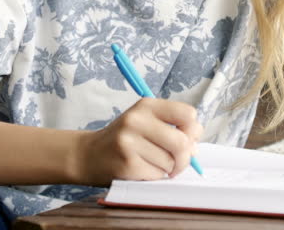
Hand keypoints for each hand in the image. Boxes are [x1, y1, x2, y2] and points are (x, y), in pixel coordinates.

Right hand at [75, 98, 202, 185]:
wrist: (87, 155)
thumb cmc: (124, 139)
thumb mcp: (145, 122)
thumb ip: (173, 127)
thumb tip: (195, 147)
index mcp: (146, 105)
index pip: (187, 114)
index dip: (192, 130)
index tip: (185, 137)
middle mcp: (136, 120)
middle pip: (182, 142)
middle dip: (185, 157)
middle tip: (177, 162)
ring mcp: (129, 142)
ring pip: (171, 162)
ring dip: (168, 169)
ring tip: (153, 163)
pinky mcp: (126, 164)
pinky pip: (157, 175)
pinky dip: (155, 177)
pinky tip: (142, 170)